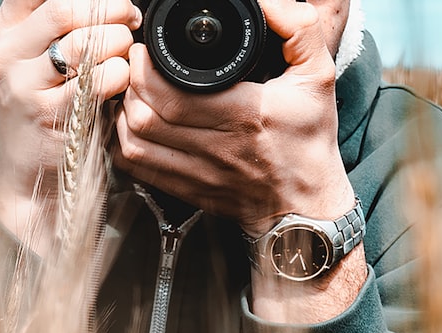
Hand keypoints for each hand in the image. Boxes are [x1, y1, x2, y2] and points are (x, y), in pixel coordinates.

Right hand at [0, 0, 141, 248]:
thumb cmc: (46, 116)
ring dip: (116, 43)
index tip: (110, 4)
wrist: (29, 175)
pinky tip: (119, 83)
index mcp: (6, 35)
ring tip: (124, 54)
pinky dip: (118, 75)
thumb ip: (61, 31)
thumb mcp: (39, 65)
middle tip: (128, 21)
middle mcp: (7, 56)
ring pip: (83, 42)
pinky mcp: (48, 115)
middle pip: (64, 9)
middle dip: (108, 11)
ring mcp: (24, 87)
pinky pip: (97, 80)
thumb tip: (110, 5)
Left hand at [113, 0, 353, 236]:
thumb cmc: (308, 140)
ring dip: (123, 114)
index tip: (145, 51)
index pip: (173, 95)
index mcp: (247, 116)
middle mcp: (219, 149)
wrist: (305, 204)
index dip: (145, 71)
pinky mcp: (188, 192)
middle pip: (146, 117)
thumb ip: (299, 29)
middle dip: (130, 85)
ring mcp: (199, 175)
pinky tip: (133, 125)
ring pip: (135, 144)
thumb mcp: (318, 76)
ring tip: (132, 93)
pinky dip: (126, 144)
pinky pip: (138, 169)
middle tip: (135, 67)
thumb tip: (265, 3)